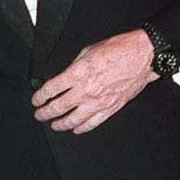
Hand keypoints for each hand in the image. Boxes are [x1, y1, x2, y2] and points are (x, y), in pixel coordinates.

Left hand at [31, 30, 155, 133]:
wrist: (142, 57)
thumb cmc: (118, 50)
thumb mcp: (89, 51)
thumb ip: (75, 66)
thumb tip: (65, 77)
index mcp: (77, 73)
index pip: (51, 89)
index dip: (40, 96)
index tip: (36, 100)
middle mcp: (85, 90)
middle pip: (58, 107)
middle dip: (45, 113)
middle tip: (39, 115)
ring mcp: (97, 102)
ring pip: (73, 119)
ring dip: (60, 124)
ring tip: (54, 125)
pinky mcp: (110, 108)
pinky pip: (92, 123)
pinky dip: (82, 128)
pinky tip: (75, 129)